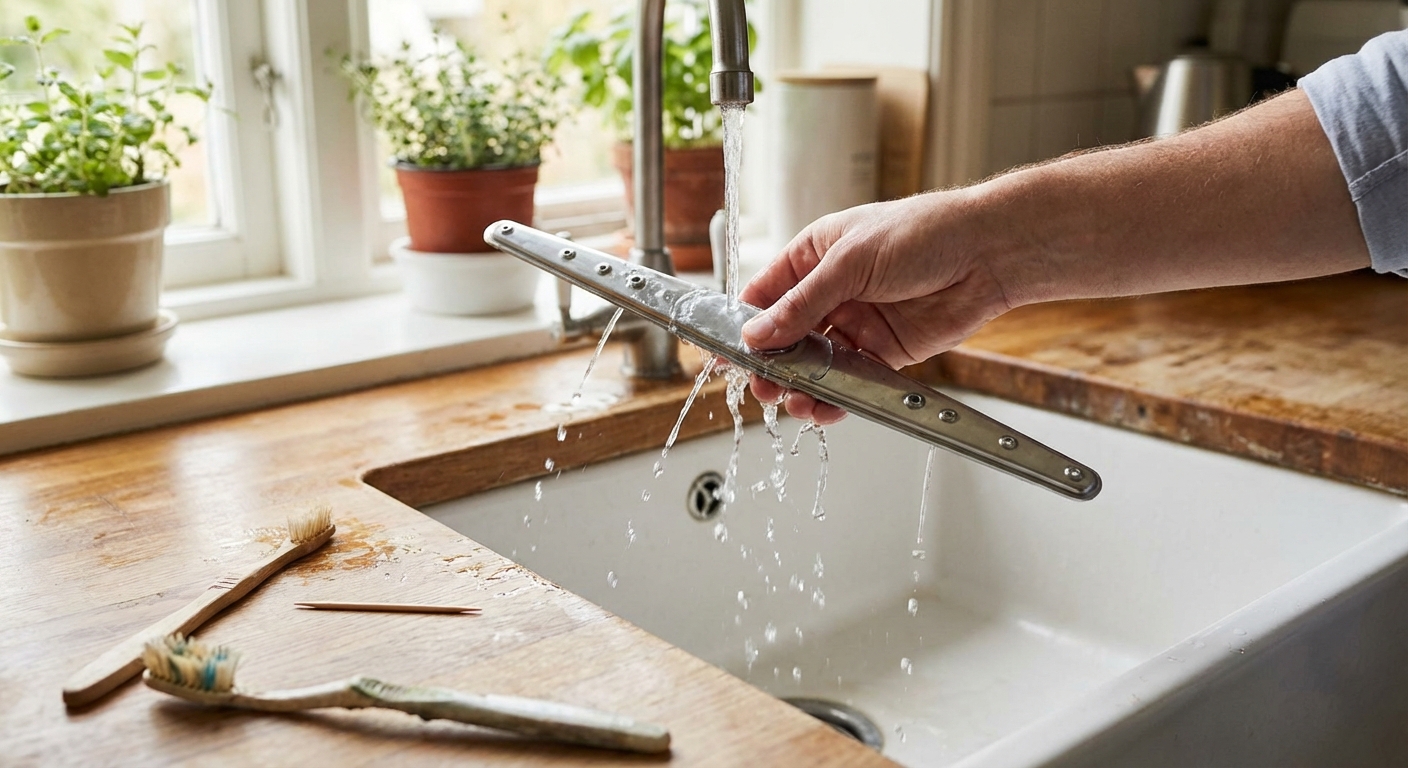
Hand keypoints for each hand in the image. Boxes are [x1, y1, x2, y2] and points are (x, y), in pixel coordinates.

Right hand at [739, 191, 1012, 422]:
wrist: (986, 254)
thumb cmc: (923, 232)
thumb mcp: (849, 263)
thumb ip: (802, 305)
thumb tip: (758, 334)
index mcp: (814, 256)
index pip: (765, 295)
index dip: (743, 324)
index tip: (724, 353)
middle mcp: (832, 291)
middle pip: (786, 336)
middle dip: (771, 364)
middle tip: (762, 386)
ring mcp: (857, 322)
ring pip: (816, 363)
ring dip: (801, 385)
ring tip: (792, 401)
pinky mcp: (884, 350)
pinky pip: (850, 379)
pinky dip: (834, 396)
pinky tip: (823, 407)